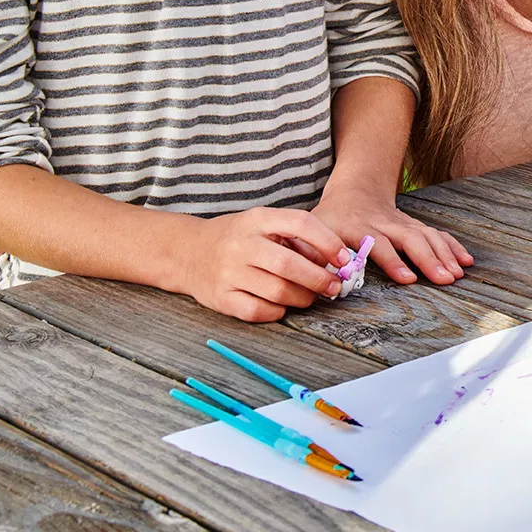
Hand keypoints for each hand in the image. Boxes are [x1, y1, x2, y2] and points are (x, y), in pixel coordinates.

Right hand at [179, 208, 348, 322]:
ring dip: (303, 298)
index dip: (328, 242)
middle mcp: (241, 244)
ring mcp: (228, 272)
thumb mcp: (265, 225)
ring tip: (310, 297)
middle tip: (334, 287)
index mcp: (257, 219)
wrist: (187, 252)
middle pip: (289, 265)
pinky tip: (282, 306)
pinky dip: (278, 312)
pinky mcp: (220, 298)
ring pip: (277, 291)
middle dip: (319, 279)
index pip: (300, 223)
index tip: (344, 259)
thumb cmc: (238, 238)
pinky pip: (257, 311)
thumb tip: (335, 262)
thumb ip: (297, 239)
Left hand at [311, 193, 472, 286]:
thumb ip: (315, 254)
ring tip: (457, 275)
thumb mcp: (313, 232)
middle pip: (411, 239)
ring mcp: (403, 222)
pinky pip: (436, 233)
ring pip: (427, 235)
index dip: (394, 262)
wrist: (355, 191)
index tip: (409, 279)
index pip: (379, 244)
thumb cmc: (330, 218)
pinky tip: (466, 260)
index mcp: (359, 227)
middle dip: (429, 259)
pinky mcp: (415, 225)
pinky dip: (453, 246)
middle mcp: (385, 223)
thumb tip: (318, 280)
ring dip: (445, 254)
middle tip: (445, 279)